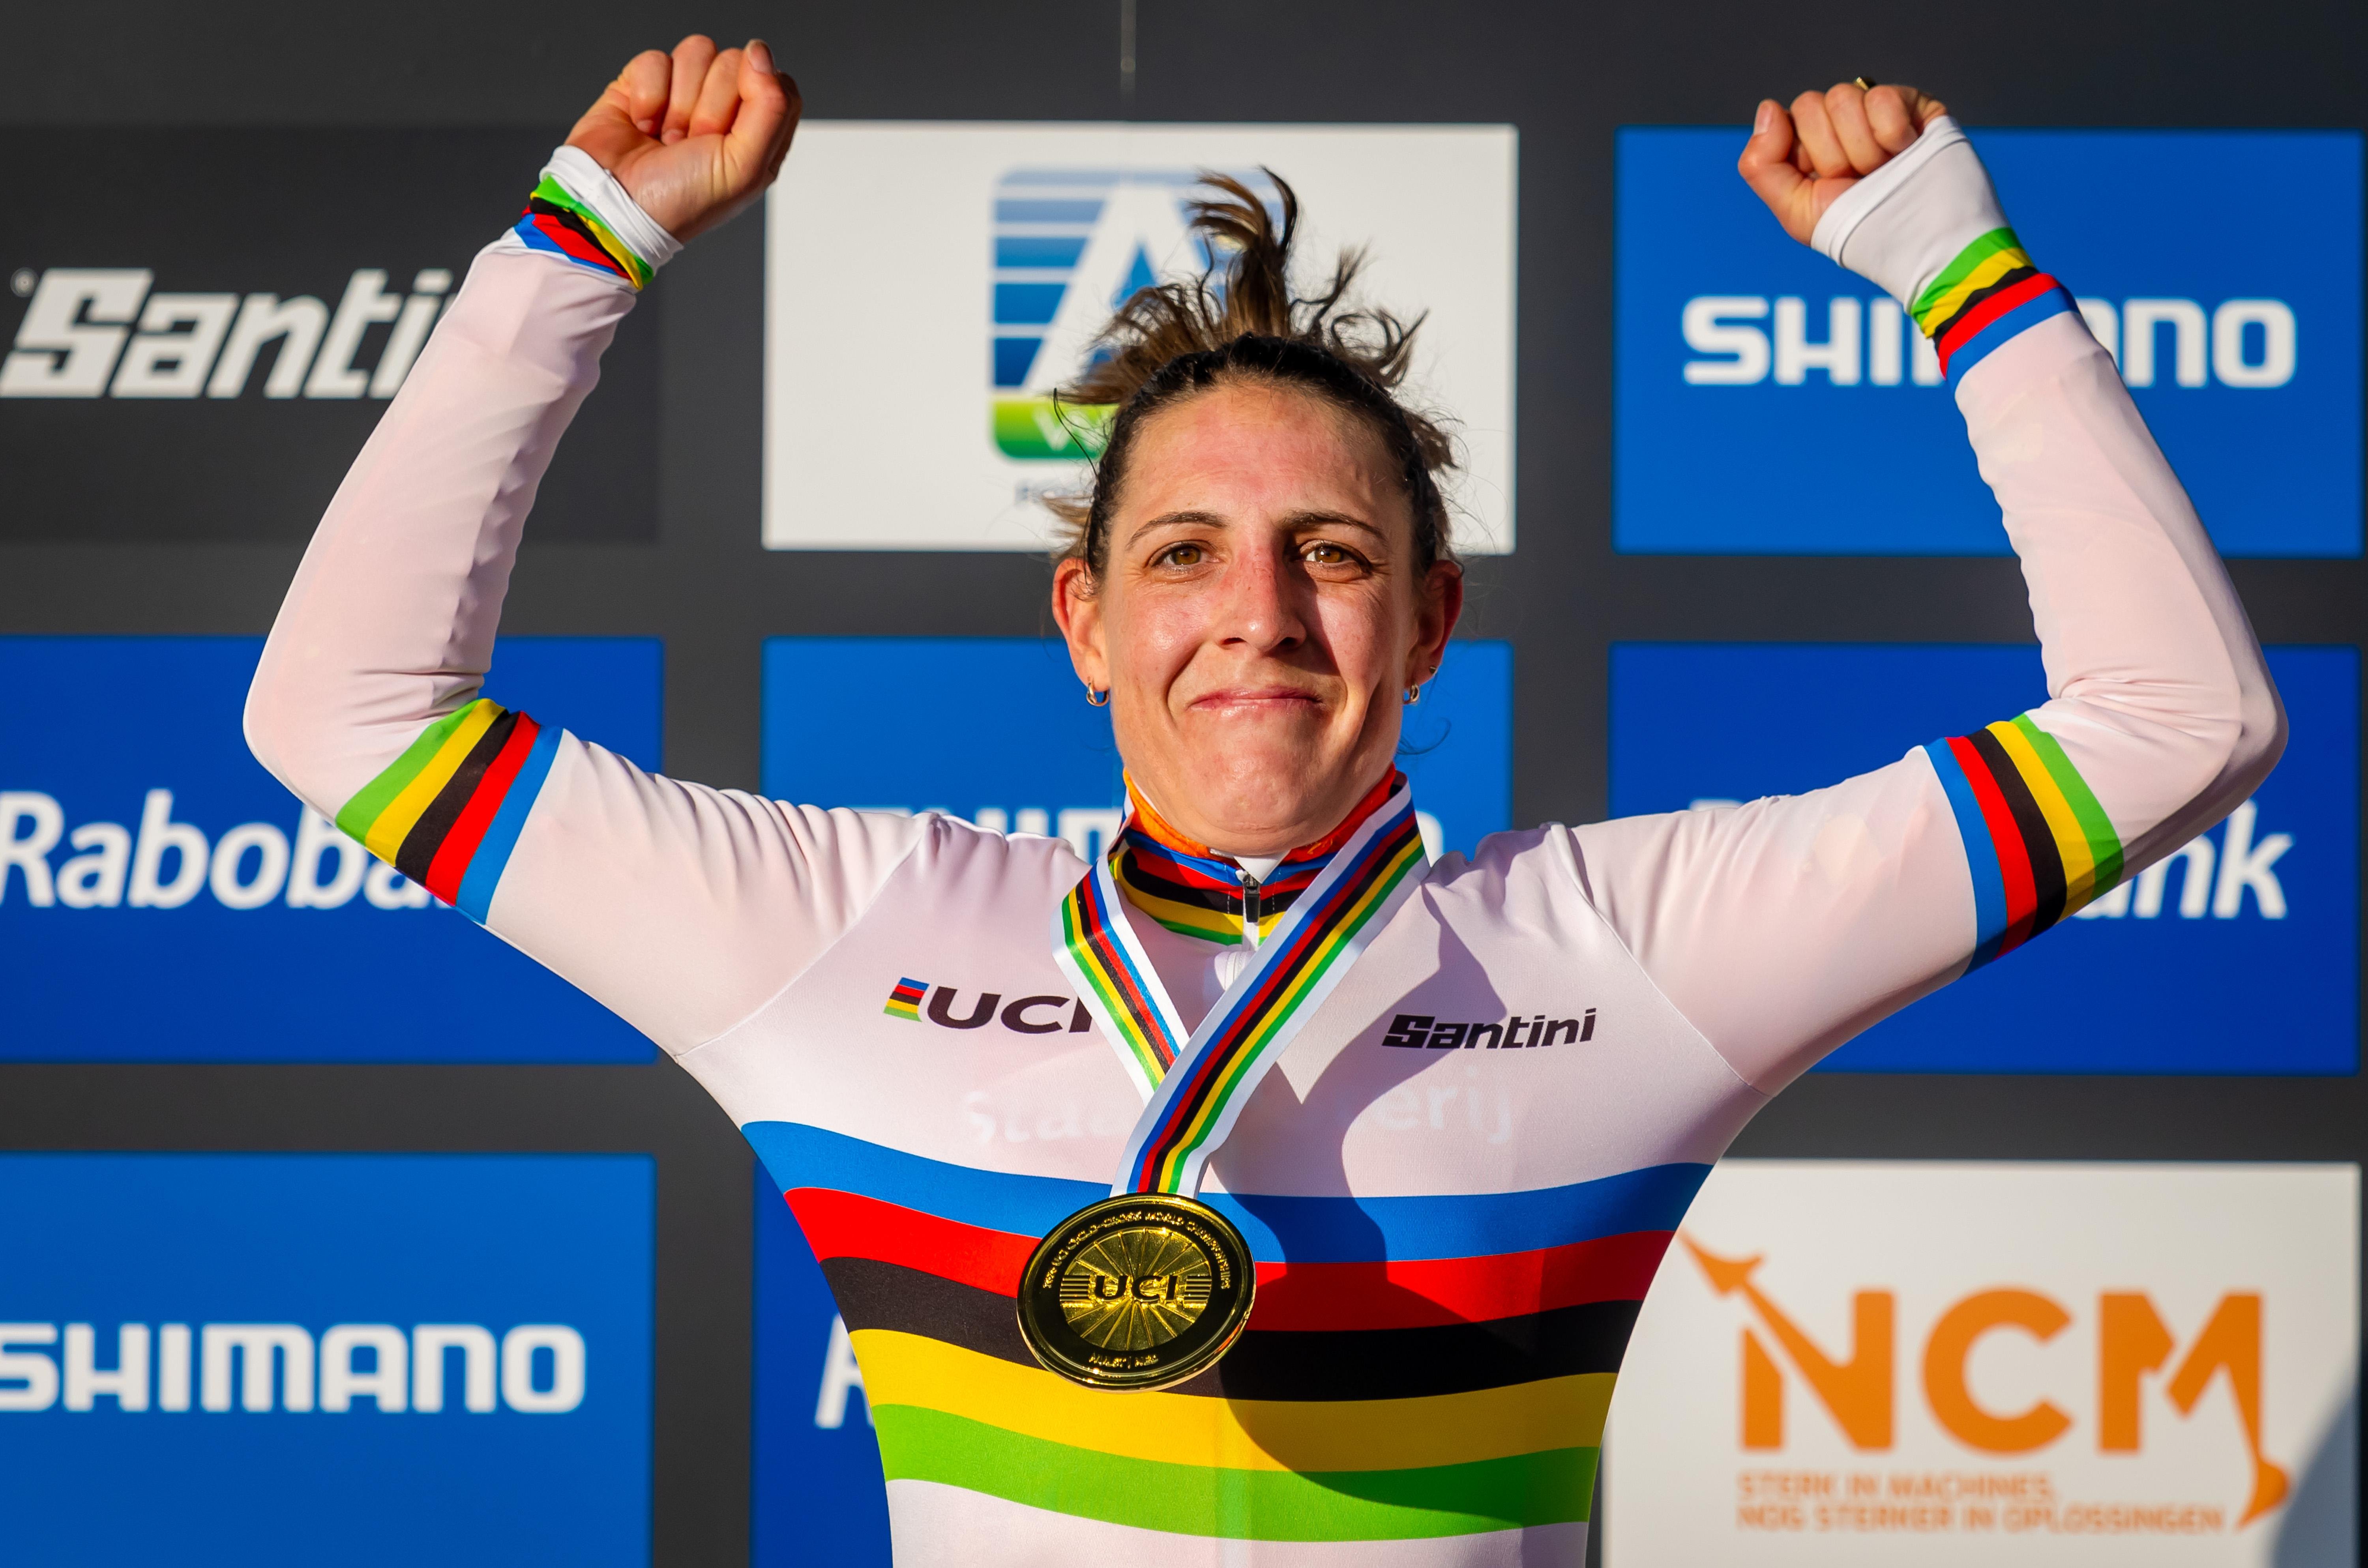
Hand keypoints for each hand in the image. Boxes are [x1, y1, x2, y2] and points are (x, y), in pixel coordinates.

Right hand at [564, 35, 799, 242]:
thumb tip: (761, 52)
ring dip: (679, 104)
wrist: (615, 206)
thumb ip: (771, 107)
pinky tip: (642, 126)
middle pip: (734, 63)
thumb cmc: (681, 201)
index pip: (777, 82)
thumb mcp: (745, 167)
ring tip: (667, 139)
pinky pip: (656, 59)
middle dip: (710, 108)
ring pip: (697, 52)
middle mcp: (723, 110)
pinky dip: (648, 96)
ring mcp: (683, 94)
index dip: (756, 97)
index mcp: (757, 134)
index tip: (732, 132)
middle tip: (693, 145)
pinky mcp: (645, 83)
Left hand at [1737, 82, 1947, 245]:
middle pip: (1810, 105)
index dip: (1802, 153)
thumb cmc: (1858, 231)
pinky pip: (1882, 97)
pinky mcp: (1911, 102)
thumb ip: (1762, 165)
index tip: (1825, 181)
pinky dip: (1892, 134)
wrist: (1918, 239)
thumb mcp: (1796, 211)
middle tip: (1858, 180)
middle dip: (1831, 156)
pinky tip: (1906, 151)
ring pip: (1842, 97)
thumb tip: (1769, 107)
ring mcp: (1875, 109)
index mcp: (1810, 144)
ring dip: (1861, 150)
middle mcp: (1841, 122)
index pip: (1787, 119)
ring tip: (1883, 170)